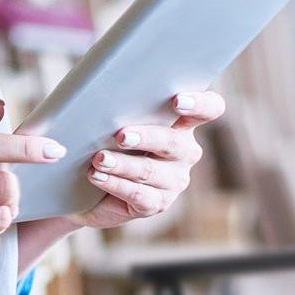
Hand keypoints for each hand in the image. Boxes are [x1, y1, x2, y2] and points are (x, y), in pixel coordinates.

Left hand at [55, 90, 225, 232]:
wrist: (85, 186)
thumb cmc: (103, 141)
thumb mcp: (113, 121)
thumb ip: (121, 106)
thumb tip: (103, 90)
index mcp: (181, 124)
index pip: (209, 109)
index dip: (200, 104)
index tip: (177, 101)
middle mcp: (184, 152)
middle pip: (173, 142)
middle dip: (147, 137)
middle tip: (121, 135)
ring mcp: (173, 181)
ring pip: (150, 171)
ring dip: (122, 164)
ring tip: (99, 158)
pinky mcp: (156, 204)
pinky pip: (137, 194)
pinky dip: (114, 184)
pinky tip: (97, 176)